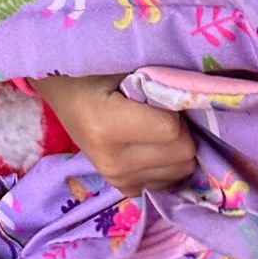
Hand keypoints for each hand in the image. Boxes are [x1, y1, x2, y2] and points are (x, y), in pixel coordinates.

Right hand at [35, 72, 194, 194]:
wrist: (61, 97)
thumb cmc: (90, 73)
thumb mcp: (119, 67)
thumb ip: (155, 83)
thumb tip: (196, 96)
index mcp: (106, 127)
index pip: (171, 129)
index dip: (175, 108)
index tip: (162, 95)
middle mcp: (114, 163)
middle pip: (183, 154)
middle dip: (182, 130)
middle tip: (162, 110)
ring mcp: (120, 182)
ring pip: (182, 170)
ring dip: (177, 148)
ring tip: (155, 128)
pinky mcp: (126, 191)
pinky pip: (170, 181)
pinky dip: (169, 163)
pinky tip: (151, 146)